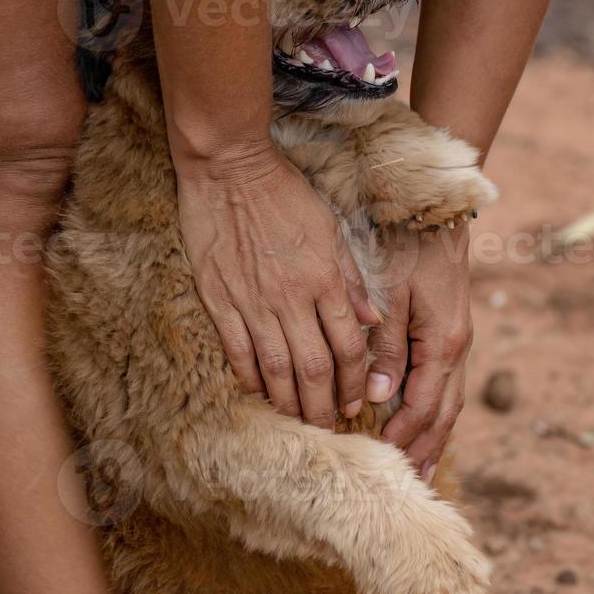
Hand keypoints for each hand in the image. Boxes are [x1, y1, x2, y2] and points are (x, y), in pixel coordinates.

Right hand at [176, 142, 379, 428]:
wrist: (230, 167)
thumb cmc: (285, 194)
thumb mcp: (331, 228)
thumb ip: (351, 278)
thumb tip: (373, 319)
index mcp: (324, 279)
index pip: (349, 345)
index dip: (355, 380)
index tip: (357, 401)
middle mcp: (292, 297)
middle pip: (314, 368)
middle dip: (324, 405)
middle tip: (329, 427)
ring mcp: (253, 301)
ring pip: (276, 368)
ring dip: (289, 402)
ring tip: (297, 421)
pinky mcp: (220, 299)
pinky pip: (237, 351)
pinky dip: (250, 379)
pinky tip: (259, 394)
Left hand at [367, 224, 472, 478]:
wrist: (436, 212)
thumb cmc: (408, 248)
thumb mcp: (392, 296)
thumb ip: (386, 348)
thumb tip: (379, 396)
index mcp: (444, 343)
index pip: (424, 404)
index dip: (404, 434)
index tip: (382, 458)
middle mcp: (458, 347)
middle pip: (444, 412)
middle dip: (426, 447)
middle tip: (410, 484)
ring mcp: (458, 339)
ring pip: (450, 399)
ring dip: (434, 434)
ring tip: (420, 465)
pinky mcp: (451, 330)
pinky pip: (447, 381)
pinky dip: (436, 408)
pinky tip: (425, 419)